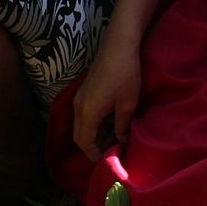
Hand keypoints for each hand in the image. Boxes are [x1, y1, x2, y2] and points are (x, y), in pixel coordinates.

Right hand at [71, 28, 142, 158]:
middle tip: (113, 151)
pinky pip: (83, 115)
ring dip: (93, 135)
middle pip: (78, 135)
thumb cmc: (125, 75)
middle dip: (93, 147)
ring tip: (114, 138)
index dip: (95, 155)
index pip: (84, 142)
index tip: (111, 160)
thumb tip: (121, 142)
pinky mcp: (84, 90)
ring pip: (81, 125)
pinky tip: (110, 122)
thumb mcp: (128, 104)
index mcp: (88, 112)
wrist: (118, 46)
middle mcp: (79, 106)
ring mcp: (80, 97)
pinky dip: (93, 124)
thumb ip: (122, 126)